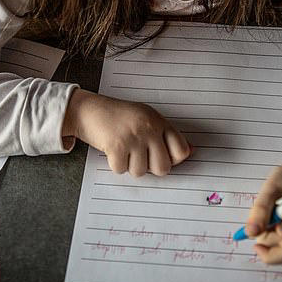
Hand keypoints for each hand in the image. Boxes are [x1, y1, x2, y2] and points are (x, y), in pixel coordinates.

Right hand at [62, 88, 191, 175]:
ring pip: (140, 172)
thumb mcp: (147, 118)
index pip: (181, 151)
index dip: (172, 159)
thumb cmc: (119, 115)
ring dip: (129, 166)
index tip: (160, 155)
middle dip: (150, 168)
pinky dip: (115, 165)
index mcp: (159, 122)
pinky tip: (112, 151)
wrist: (90, 109)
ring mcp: (133, 137)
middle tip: (140, 157)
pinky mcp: (116, 146)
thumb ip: (167, 135)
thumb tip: (192, 152)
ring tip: (124, 151)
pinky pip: (121, 170)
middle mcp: (149, 129)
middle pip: (163, 168)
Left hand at [243, 144, 281, 263]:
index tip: (253, 238)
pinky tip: (280, 212)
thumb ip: (261, 211)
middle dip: (266, 230)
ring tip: (276, 208)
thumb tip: (251, 232)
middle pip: (276, 246)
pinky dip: (278, 226)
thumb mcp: (271, 188)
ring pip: (279, 241)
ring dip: (271, 227)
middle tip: (268, 209)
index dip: (266, 253)